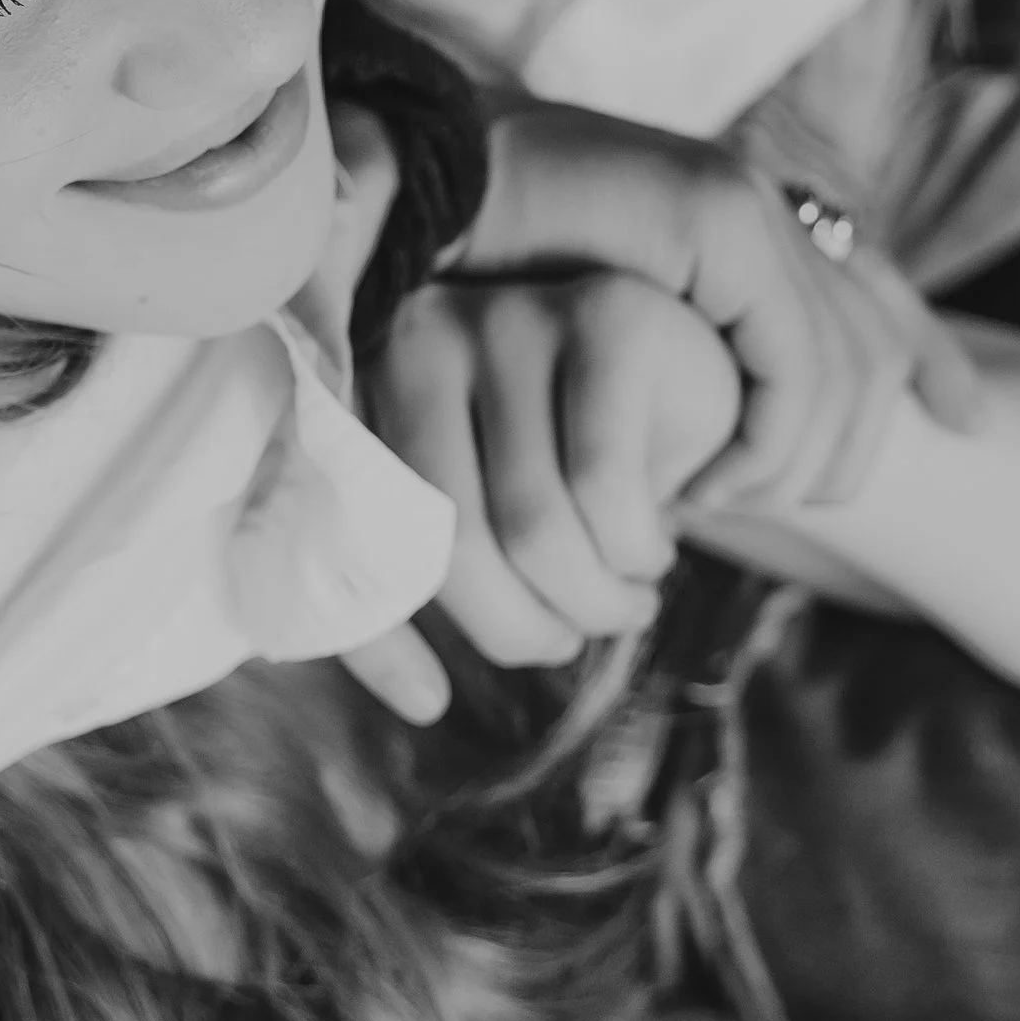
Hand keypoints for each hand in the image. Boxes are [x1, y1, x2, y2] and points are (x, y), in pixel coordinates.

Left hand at [365, 272, 741, 663]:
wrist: (672, 370)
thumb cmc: (553, 460)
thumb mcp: (472, 517)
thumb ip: (419, 586)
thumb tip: (425, 703)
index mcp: (362, 388)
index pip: (347, 536)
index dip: (379, 637)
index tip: (431, 698)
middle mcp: (420, 336)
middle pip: (451, 542)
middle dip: (518, 630)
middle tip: (562, 643)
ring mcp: (511, 317)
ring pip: (533, 526)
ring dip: (594, 603)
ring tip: (619, 605)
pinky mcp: (603, 317)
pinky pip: (606, 486)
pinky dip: (634, 553)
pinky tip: (648, 555)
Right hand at [456, 105, 982, 512]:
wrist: (413, 176)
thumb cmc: (484, 263)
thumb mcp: (598, 320)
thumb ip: (674, 345)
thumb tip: (732, 411)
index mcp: (745, 211)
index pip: (879, 288)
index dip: (932, 355)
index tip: (968, 421)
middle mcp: (761, 196)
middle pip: (876, 344)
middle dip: (858, 443)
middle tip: (792, 506)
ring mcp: (744, 198)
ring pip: (846, 364)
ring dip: (800, 460)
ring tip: (721, 504)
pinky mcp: (715, 215)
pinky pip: (792, 362)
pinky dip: (765, 442)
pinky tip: (704, 483)